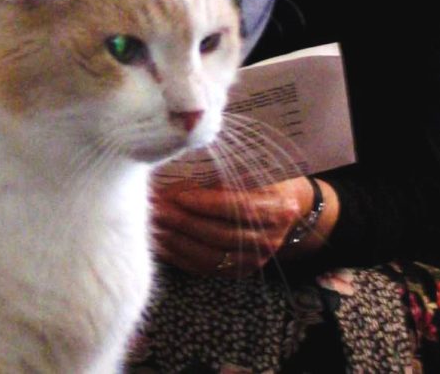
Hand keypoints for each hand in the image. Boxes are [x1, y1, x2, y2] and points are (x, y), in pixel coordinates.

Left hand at [151, 176, 319, 277]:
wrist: (288, 205)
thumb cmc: (263, 178)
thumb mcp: (252, 169)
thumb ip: (221, 177)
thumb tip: (177, 179)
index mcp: (277, 208)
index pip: (239, 208)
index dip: (207, 202)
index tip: (178, 194)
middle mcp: (268, 238)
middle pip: (220, 233)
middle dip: (183, 221)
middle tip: (155, 208)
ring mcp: (254, 259)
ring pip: (210, 255)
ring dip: (176, 240)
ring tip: (151, 224)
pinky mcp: (239, 271)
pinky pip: (204, 267)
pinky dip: (179, 256)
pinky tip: (159, 243)